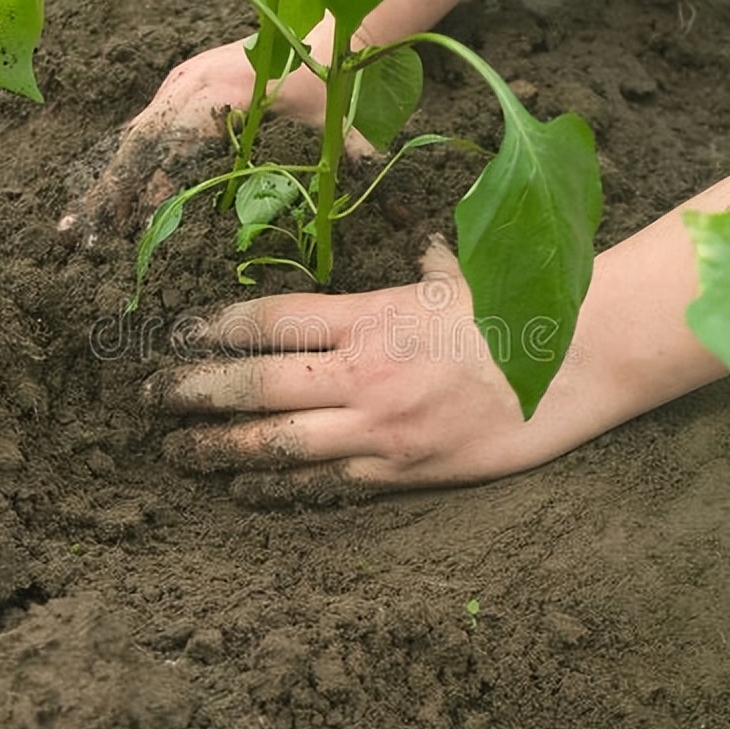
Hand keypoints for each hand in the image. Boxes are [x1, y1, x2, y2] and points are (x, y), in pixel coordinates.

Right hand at [57, 36, 369, 246]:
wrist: (315, 26)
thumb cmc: (324, 74)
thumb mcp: (330, 111)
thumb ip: (347, 140)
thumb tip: (364, 162)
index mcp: (223, 86)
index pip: (173, 133)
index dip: (150, 175)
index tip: (134, 215)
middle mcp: (192, 80)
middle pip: (140, 138)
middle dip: (111, 187)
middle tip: (84, 233)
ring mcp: (180, 82)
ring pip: (136, 136)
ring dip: (111, 181)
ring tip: (83, 227)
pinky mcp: (179, 87)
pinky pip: (146, 129)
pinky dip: (128, 164)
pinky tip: (110, 201)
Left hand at [146, 237, 544, 506]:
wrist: (582, 364)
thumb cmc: (520, 309)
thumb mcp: (456, 272)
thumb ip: (415, 263)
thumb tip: (409, 238)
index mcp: (373, 314)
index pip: (271, 320)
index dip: (214, 329)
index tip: (176, 334)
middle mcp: (366, 372)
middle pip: (256, 385)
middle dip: (193, 392)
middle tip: (148, 396)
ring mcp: (383, 428)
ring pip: (279, 444)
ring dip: (219, 448)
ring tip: (177, 451)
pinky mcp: (405, 472)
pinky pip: (326, 485)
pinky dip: (279, 489)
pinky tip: (244, 490)